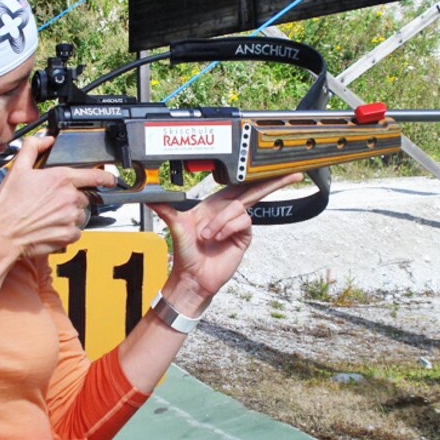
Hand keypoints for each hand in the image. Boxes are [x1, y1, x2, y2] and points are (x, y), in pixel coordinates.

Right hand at [0, 136, 115, 257]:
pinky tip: (50, 227)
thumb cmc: (8, 205)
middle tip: (51, 202)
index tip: (111, 179)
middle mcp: (69, 198)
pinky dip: (66, 230)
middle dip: (71, 198)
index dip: (106, 177)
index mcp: (60, 179)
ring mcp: (70, 217)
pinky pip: (75, 231)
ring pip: (79, 214)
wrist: (2, 233)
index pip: (94, 175)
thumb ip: (33, 148)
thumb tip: (45, 139)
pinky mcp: (68, 235)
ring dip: (69, 215)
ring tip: (48, 216)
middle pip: (82, 196)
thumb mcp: (17, 169)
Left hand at [148, 172, 303, 315]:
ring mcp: (238, 224)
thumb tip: (149, 196)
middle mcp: (229, 211)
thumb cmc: (186, 253)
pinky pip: (242, 221)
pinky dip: (227, 228)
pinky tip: (217, 238)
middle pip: (253, 190)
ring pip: (239, 207)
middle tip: (291, 173)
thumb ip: (165, 208)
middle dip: (270, 182)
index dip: (252, 174)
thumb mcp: (175, 225)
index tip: (266, 163)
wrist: (193, 276)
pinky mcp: (244, 236)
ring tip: (207, 236)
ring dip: (221, 221)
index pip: (237, 184)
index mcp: (214, 204)